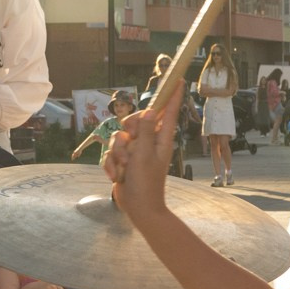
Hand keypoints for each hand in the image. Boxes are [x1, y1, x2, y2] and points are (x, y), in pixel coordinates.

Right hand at [104, 90, 178, 225]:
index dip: (172, 96)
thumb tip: (151, 110)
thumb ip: (145, 132)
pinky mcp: (124, 161)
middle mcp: (149, 143)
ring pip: (119, 139)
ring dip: (117, 155)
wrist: (138, 208)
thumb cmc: (146, 183)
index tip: (178, 80)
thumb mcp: (144, 156)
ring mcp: (136, 152)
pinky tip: (117, 177)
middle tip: (128, 144)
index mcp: (161, 140)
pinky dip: (111, 165)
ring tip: (124, 169)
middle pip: (135, 121)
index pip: (168, 112)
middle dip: (126, 133)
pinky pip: (112, 154)